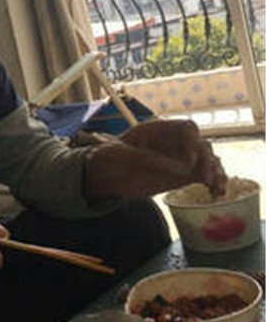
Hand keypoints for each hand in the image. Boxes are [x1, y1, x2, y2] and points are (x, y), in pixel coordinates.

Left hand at [84, 119, 226, 202]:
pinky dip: (213, 182)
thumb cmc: (109, 157)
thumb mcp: (120, 155)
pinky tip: (217, 192)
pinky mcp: (182, 175)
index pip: (187, 129)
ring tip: (217, 186)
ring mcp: (179, 159)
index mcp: (159, 130)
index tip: (189, 161)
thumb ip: (147, 159)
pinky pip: (203, 175)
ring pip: (207, 160)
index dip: (192, 143)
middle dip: (207, 159)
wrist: (104, 174)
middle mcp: (174, 142)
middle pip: (201, 144)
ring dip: (216, 171)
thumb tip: (176, 168)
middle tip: (206, 177)